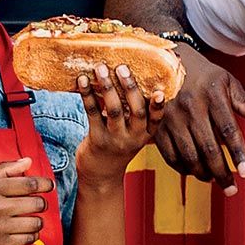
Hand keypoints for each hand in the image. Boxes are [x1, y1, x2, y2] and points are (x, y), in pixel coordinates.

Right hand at [0, 158, 52, 244]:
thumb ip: (3, 169)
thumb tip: (28, 161)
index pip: (30, 184)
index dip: (45, 185)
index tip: (49, 186)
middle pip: (36, 204)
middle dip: (41, 203)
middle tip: (36, 204)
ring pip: (35, 223)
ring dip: (38, 221)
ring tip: (30, 219)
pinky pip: (27, 240)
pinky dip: (31, 236)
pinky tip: (24, 232)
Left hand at [75, 63, 165, 181]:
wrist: (101, 176)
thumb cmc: (117, 148)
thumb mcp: (133, 134)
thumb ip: (135, 114)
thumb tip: (130, 78)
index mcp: (145, 134)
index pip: (156, 119)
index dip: (159, 106)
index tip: (160, 92)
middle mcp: (133, 138)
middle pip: (136, 110)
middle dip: (129, 87)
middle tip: (122, 67)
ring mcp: (115, 139)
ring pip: (114, 110)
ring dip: (107, 87)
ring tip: (101, 68)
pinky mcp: (97, 140)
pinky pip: (93, 113)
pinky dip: (88, 95)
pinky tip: (83, 81)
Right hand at [155, 47, 244, 195]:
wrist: (165, 63)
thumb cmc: (203, 75)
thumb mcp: (225, 81)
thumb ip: (244, 101)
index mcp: (211, 95)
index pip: (228, 130)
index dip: (238, 154)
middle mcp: (190, 108)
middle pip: (209, 149)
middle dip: (222, 173)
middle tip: (232, 188)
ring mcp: (171, 119)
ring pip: (189, 156)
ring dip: (204, 174)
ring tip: (215, 180)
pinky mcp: (157, 128)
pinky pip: (171, 156)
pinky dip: (184, 169)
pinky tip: (195, 171)